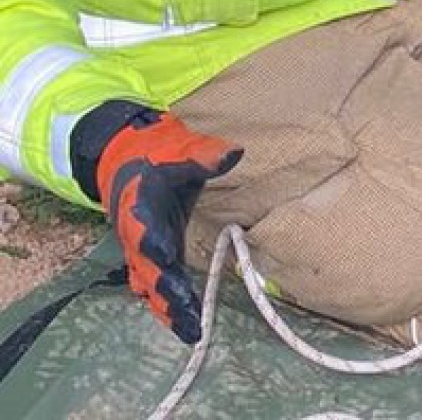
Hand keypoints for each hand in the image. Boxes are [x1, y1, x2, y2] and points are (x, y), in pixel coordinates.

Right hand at [96, 112, 240, 344]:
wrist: (127, 162)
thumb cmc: (159, 156)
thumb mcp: (180, 150)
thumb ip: (204, 155)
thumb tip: (233, 152)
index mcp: (140, 207)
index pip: (145, 228)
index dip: (154, 243)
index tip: (167, 257)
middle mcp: (137, 235)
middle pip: (148, 267)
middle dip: (166, 290)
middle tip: (187, 312)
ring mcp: (141, 251)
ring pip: (150, 285)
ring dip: (168, 308)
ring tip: (191, 332)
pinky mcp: (150, 259)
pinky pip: (155, 287)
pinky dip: (168, 307)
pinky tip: (186, 328)